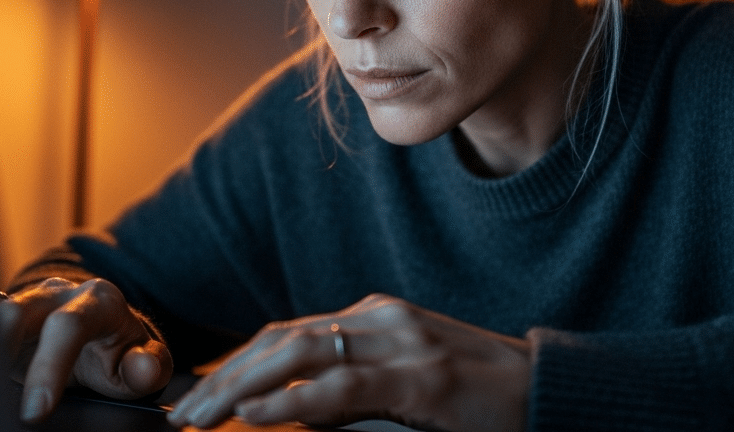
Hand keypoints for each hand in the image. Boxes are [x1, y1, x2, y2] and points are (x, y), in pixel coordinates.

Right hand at [0, 277, 172, 422]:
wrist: (105, 335)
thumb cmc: (123, 351)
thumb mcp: (145, 362)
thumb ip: (149, 366)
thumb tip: (140, 369)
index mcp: (98, 301)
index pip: (68, 326)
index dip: (49, 367)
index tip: (35, 410)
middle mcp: (57, 294)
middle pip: (17, 312)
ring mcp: (26, 303)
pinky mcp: (1, 319)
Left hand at [166, 294, 529, 431]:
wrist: (548, 391)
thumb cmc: (478, 393)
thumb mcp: (404, 381)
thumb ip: (351, 387)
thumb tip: (291, 410)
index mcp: (376, 317)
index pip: (287, 333)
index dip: (237, 361)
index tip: (199, 394)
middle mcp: (382, 319)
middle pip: (283, 338)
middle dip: (227, 375)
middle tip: (185, 413)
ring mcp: (404, 343)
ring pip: (303, 352)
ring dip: (244, 386)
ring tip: (206, 417)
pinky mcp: (426, 378)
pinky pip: (348, 385)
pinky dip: (298, 400)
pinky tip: (262, 416)